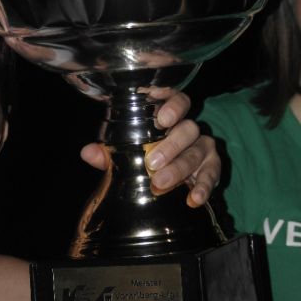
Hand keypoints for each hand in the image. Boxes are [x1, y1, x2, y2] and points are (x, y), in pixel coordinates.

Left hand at [80, 88, 219, 207]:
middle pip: (187, 129)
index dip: (173, 105)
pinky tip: (193, 199)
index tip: (162, 119)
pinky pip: (211, 176)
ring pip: (197, 152)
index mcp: (169, 118)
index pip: (177, 101)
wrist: (177, 180)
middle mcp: (189, 129)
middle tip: (152, 162)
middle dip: (171, 144)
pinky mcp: (212, 168)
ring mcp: (203, 148)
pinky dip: (203, 188)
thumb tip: (87, 152)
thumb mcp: (128, 154)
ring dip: (180, 168)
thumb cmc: (149, 158)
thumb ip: (109, 153)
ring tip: (161, 183)